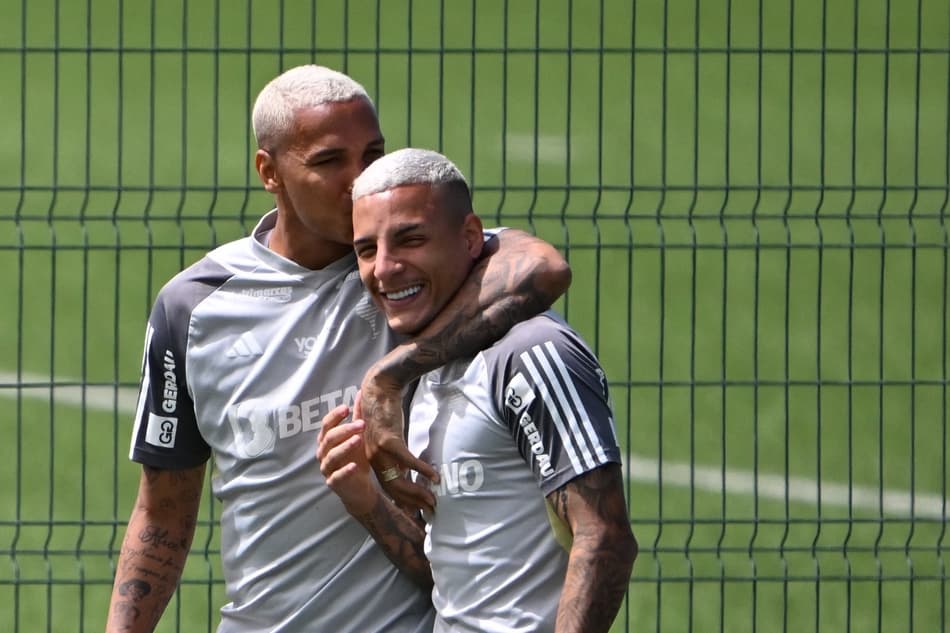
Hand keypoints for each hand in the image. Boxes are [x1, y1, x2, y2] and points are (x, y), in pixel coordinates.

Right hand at [316, 393, 377, 515]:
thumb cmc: (357, 458)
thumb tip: (360, 394)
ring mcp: (327, 469)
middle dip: (344, 430)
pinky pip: (336, 477)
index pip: (326, 425)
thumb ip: (357, 417)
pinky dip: (344, 471)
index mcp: (327, 441)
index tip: (346, 408)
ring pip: (331, 456)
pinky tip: (354, 465)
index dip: (334, 416)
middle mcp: (323, 453)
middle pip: (329, 439)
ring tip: (358, 440)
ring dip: (344, 447)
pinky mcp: (333, 483)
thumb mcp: (358, 437)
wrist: (360, 488)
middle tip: (361, 424)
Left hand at [358, 375, 438, 513]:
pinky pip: (407, 461)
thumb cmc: (386, 410)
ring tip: (433, 498)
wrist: (379, 388)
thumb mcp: (390, 436)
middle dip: (413, 501)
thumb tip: (409, 467)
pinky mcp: (388, 440)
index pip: (388, 487)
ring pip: (399, 479)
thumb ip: (397, 453)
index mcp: (373, 458)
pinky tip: (434, 475)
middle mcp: (374, 458)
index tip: (416, 511)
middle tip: (430, 509)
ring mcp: (380, 450)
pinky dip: (421, 469)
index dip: (403, 500)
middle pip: (394, 488)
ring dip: (418, 491)